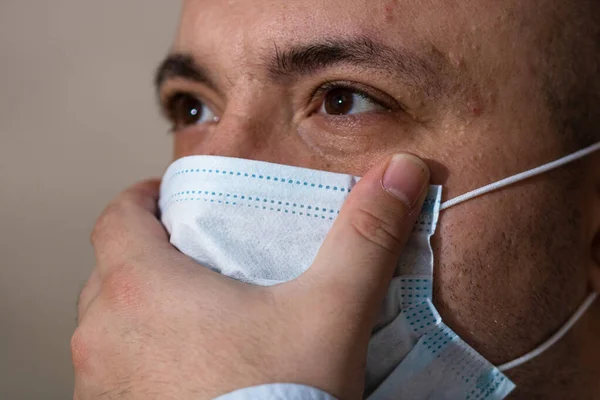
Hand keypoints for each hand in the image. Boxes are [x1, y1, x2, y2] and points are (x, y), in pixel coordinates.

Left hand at [72, 153, 429, 399]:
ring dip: (139, 313)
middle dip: (148, 256)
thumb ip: (364, 236)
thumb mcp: (331, 310)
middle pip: (112, 270)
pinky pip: (112, 375)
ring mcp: (99, 385)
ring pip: (107, 326)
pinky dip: (138, 361)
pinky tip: (183, 374)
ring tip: (190, 317)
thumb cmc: (280, 397)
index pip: (118, 217)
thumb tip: (402, 171)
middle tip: (193, 258)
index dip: (142, 199)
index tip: (168, 198)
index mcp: (142, 286)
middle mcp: (104, 333)